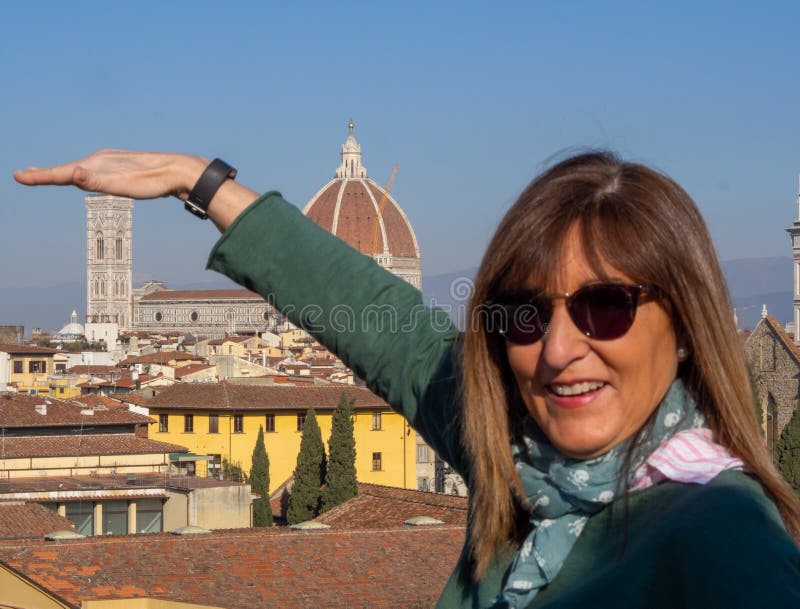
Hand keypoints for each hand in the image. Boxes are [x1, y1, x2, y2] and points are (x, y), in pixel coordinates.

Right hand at [14, 149, 208, 200]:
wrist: (180, 173)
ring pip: (81, 169)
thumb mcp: (124, 185)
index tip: (18, 176)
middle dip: (45, 173)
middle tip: (23, 175)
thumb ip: (97, 181)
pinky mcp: (123, 169)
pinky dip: (81, 173)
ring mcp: (113, 163)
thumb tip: (73, 174)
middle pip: (68, 169)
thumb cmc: (153, 182)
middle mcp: (102, 160)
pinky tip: (83, 176)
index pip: (63, 173)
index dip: (40, 177)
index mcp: (98, 163)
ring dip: (61, 173)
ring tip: (45, 175)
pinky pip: (95, 171)